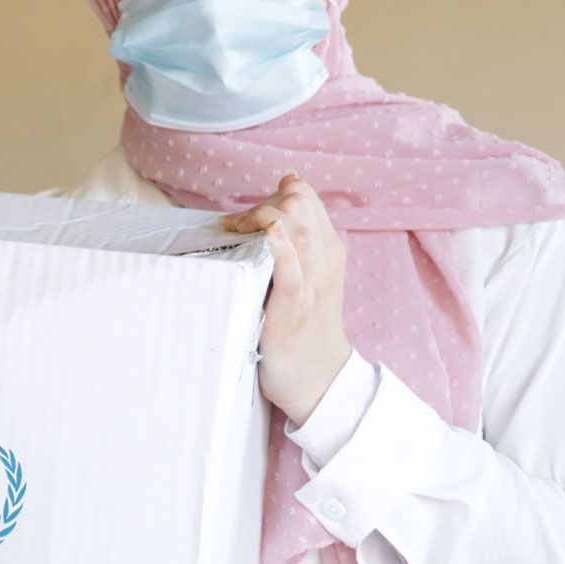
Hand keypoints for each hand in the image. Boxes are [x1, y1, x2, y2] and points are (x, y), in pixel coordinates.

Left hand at [218, 173, 351, 424]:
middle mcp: (323, 262)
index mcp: (327, 250)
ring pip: (299, 232)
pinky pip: (292, 273)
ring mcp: (310, 286)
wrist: (319, 377)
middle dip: (265, 202)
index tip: (252, 210)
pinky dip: (281, 249)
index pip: (306, 198)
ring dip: (265, 218)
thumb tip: (285, 185)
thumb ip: (296, 238)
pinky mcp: (292, 311)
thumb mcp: (307, 275)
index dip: (277, 192)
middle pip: (301, 206)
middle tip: (237, 225)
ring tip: (237, 227)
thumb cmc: (305, 325)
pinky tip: (269, 233)